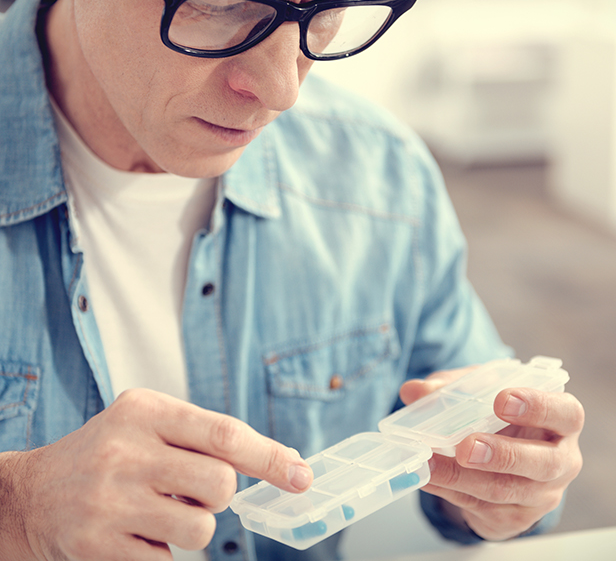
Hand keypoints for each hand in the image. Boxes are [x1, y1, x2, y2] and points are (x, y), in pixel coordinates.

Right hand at [0, 389, 312, 560]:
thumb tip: (284, 462)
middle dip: (221, 493)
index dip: (270, 456)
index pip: (223, 434)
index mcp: (144, 410)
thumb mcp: (152, 423)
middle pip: (220, 484)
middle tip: (192, 488)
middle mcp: (126, 451)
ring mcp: (109, 501)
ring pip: (200, 528)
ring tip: (162, 510)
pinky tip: (137, 531)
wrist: (34, 493)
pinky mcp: (97, 546)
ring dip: (194, 525)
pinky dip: (165, 550)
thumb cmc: (112, 451)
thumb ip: (210, 438)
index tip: (300, 476)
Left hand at [399, 367, 583, 540]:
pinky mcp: (514, 517)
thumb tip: (414, 390)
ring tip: (430, 464)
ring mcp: (540, 494)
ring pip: (505, 490)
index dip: (537, 406)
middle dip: (502, 454)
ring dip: (462, 477)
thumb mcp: (479, 392)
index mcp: (560, 420)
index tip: (502, 400)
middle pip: (543, 462)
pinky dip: (449, 490)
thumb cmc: (498, 416)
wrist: (500, 461)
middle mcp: (560, 460)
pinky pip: (480, 506)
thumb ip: (450, 387)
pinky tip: (427, 477)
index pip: (565, 413)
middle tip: (466, 446)